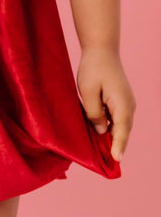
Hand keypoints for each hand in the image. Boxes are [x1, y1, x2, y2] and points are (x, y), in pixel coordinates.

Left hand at [77, 46, 134, 161]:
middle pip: (123, 131)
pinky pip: (117, 119)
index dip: (118, 147)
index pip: (121, 131)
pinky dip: (112, 129)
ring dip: (113, 139)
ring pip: (120, 126)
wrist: (102, 51)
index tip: (115, 160)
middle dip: (116, 147)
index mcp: (122, 104)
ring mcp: (126, 103)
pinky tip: (102, 136)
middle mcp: (129, 106)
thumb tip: (101, 130)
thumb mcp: (88, 92)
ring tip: (104, 155)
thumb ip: (94, 113)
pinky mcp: (121, 101)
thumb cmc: (93, 69)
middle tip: (107, 165)